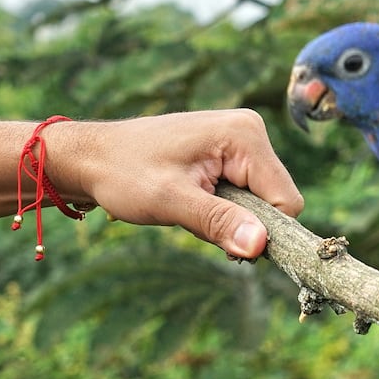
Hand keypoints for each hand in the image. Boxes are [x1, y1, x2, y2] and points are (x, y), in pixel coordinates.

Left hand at [59, 109, 303, 258]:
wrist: (92, 157)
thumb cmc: (124, 173)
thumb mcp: (170, 201)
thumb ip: (218, 222)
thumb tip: (259, 246)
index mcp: (244, 135)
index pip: (285, 201)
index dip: (261, 230)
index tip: (221, 238)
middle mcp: (249, 131)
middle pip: (275, 202)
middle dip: (243, 224)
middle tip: (195, 218)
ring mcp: (240, 141)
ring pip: (260, 203)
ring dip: (230, 219)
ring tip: (190, 208)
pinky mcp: (230, 154)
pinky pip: (245, 195)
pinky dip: (223, 210)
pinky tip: (194, 202)